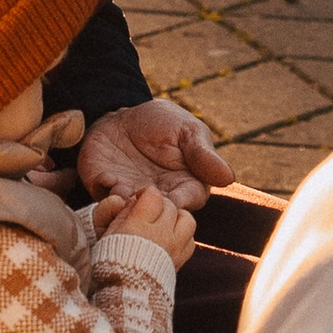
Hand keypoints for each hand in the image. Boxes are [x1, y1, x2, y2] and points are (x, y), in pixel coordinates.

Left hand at [77, 98, 230, 215]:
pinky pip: (104, 204)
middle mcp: (158, 197)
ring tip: (124, 190)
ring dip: (127, 208)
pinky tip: (107, 177)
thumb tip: (229, 177)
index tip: (173, 197)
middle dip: (151, 211)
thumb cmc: (162, 123)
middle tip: (145, 193)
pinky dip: (105, 194)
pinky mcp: (104, 191)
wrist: (122, 115)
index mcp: (185, 185)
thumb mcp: (186, 131)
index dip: (181, 203)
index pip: (189, 203)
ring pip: (130, 216)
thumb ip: (203, 154)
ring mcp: (131, 197)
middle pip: (159, 218)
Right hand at [91, 185, 197, 268]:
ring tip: (164, 223)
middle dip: (160, 204)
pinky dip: (182, 236)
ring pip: (186, 219)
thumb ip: (121, 213)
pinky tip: (169, 239)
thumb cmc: (109, 263)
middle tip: (150, 212)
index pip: (153, 196)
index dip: (146, 194)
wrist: (124, 297)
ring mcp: (174, 248)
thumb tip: (134, 200)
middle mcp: (160, 234)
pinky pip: (190, 240)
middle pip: (170, 206)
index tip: (139, 199)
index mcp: (139, 225)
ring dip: (176, 217)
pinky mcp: (180, 260)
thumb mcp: (108, 235)